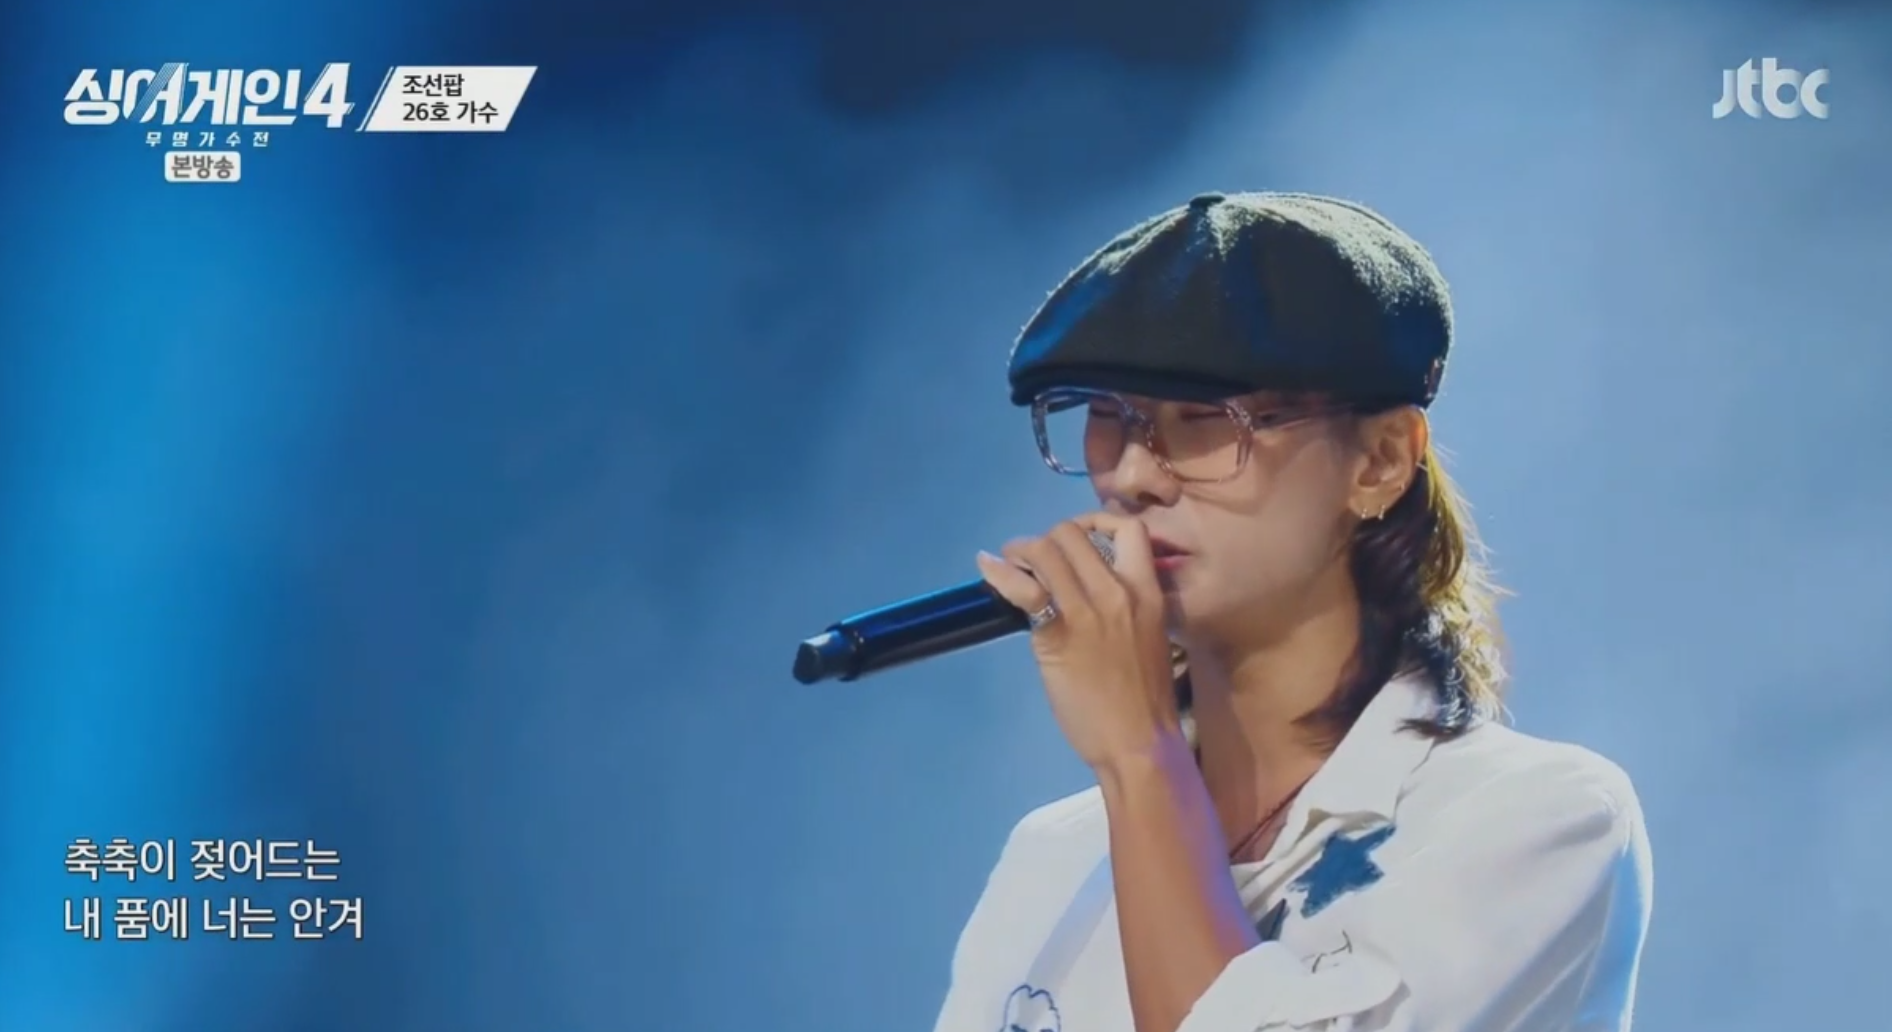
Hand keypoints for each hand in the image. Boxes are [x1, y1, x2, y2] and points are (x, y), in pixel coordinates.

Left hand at [977, 513, 1183, 769]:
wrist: (1139, 743)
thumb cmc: (1145, 700)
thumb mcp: (1149, 636)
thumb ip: (1125, 606)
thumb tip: (1087, 587)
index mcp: (1148, 591)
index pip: (1129, 528)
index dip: (1095, 521)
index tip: (1079, 539)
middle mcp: (1118, 591)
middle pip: (1073, 533)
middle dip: (1047, 539)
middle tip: (1034, 559)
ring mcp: (1087, 611)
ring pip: (1046, 550)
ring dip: (1021, 550)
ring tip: (1010, 563)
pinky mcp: (1058, 635)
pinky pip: (1026, 590)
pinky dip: (1000, 572)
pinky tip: (986, 567)